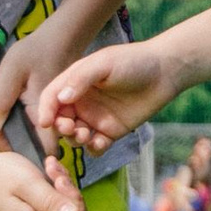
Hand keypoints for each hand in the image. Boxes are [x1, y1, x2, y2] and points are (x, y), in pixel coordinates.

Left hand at [0, 14, 73, 149]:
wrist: (58, 39)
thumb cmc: (36, 52)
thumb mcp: (12, 72)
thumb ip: (0, 101)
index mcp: (43, 118)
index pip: (31, 150)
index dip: (7, 145)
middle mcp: (49, 123)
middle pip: (20, 141)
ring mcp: (46, 118)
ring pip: (18, 130)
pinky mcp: (41, 111)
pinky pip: (21, 119)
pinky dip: (4, 108)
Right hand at [0, 147, 86, 210]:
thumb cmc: (0, 175)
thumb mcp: (27, 183)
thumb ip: (50, 201)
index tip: (78, 210)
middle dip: (74, 202)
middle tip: (59, 180)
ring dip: (68, 191)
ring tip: (52, 172)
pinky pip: (65, 206)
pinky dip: (63, 189)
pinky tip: (52, 174)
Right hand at [40, 40, 178, 152]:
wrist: (165, 72)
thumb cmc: (132, 61)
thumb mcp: (103, 64)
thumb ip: (80, 79)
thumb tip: (60, 98)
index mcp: (74, 83)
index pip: (51, 98)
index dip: (45, 110)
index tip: (45, 122)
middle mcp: (81, 102)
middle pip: (59, 120)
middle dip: (60, 127)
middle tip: (71, 128)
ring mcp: (96, 118)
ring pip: (75, 136)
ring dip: (75, 139)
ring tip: (86, 135)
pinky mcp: (111, 132)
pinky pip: (96, 146)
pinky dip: (94, 148)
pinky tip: (100, 143)